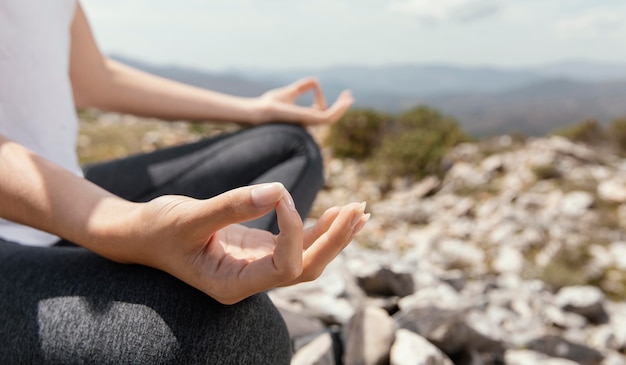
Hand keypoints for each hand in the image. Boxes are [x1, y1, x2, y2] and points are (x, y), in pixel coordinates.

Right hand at [132, 183, 368, 303]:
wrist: (143, 233)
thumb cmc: (158, 229)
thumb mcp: (189, 217)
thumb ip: (232, 205)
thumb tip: (278, 191)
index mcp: (232, 285)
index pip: (284, 267)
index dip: (292, 232)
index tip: (278, 194)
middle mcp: (250, 281)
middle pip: (307, 268)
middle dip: (334, 240)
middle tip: (359, 209)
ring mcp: (257, 266)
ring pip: (307, 257)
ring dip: (334, 234)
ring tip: (360, 210)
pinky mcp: (258, 249)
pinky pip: (296, 242)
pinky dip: (319, 227)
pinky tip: (339, 212)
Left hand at [255, 77, 353, 125]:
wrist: (260, 111)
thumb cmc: (268, 104)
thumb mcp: (289, 92)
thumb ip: (301, 88)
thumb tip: (315, 80)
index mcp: (303, 118)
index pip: (321, 112)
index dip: (326, 100)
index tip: (318, 85)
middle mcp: (307, 123)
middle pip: (330, 117)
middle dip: (340, 107)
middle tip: (349, 96)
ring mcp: (309, 122)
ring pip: (332, 118)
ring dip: (342, 108)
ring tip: (349, 97)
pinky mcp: (309, 120)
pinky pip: (329, 117)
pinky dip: (338, 109)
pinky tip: (343, 100)